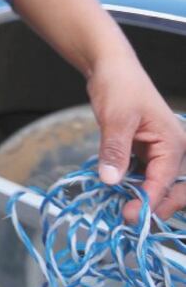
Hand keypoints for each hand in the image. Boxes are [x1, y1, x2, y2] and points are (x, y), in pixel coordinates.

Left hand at [89, 55, 185, 221]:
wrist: (111, 67)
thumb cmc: (119, 86)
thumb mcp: (115, 119)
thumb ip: (114, 150)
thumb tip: (111, 180)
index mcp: (174, 143)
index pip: (165, 181)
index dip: (149, 201)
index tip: (130, 216)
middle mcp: (172, 150)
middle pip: (172, 190)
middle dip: (155, 207)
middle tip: (128, 219)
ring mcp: (159, 152)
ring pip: (157, 186)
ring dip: (143, 200)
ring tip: (121, 210)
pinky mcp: (144, 152)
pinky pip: (143, 176)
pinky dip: (133, 187)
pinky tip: (117, 194)